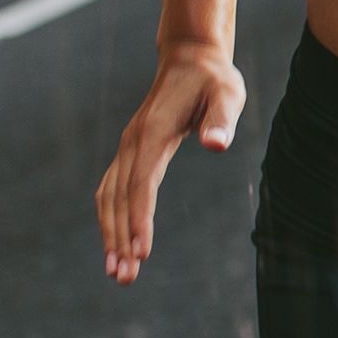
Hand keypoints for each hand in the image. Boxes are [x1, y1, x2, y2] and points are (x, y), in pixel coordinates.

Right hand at [98, 48, 247, 282]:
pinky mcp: (131, 152)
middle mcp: (133, 142)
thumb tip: (216, 145)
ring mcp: (128, 147)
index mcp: (153, 132)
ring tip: (117, 272)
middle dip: (120, 239)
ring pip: (109, 197)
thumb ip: (222, 119)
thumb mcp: (228, 94)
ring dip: (110, 234)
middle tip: (124, 278)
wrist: (190, 59)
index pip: (142, 184)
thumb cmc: (214, 80)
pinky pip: (112, 190)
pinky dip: (110, 218)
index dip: (140, 219)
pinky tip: (116, 243)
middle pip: (119, 198)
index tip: (141, 252)